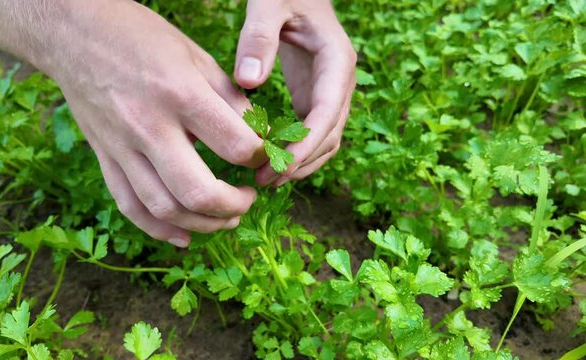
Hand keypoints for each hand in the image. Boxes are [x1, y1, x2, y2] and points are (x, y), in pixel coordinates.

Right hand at [41, 1, 266, 246]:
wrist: (74, 33)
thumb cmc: (142, 38)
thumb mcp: (196, 55)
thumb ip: (230, 99)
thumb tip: (260, 136)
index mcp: (181, 94)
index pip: (235, 145)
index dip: (260, 158)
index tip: (263, 157)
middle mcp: (150, 126)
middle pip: (198, 192)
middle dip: (234, 206)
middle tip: (248, 200)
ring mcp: (122, 147)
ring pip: (164, 208)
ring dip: (202, 225)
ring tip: (225, 219)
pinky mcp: (105, 158)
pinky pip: (130, 206)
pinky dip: (159, 229)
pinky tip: (183, 236)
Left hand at [234, 0, 356, 185]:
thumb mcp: (268, 4)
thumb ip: (259, 37)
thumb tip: (248, 80)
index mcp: (337, 62)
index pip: (328, 113)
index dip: (307, 144)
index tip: (279, 167)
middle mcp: (340, 82)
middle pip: (330, 134)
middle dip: (301, 161)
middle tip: (265, 180)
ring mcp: (329, 92)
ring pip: (325, 140)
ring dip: (301, 163)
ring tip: (267, 180)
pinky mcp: (314, 96)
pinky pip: (312, 133)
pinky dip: (296, 152)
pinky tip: (271, 162)